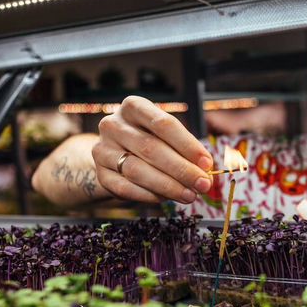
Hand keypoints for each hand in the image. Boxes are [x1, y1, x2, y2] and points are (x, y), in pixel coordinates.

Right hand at [93, 96, 213, 203]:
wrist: (115, 153)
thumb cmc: (149, 140)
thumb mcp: (166, 136)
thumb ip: (185, 150)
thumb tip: (206, 171)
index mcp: (134, 107)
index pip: (163, 124)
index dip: (188, 145)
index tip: (207, 163)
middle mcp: (113, 125)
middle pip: (151, 148)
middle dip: (181, 169)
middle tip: (203, 184)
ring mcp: (103, 149)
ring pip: (137, 170)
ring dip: (168, 186)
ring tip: (189, 195)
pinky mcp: (100, 174)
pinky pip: (125, 188)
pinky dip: (149, 195)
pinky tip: (167, 200)